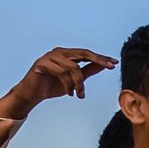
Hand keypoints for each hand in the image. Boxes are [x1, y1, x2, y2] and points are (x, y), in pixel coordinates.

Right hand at [0, 46, 114, 113]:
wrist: (33, 95)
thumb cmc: (53, 86)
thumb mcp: (75, 80)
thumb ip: (87, 71)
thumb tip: (104, 65)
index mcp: (66, 54)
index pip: (87, 53)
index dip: (101, 58)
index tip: (115, 63)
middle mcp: (58, 52)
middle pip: (83, 53)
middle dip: (98, 61)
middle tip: (110, 67)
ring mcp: (49, 56)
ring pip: (73, 67)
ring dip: (79, 83)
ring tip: (80, 95)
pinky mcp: (41, 63)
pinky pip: (62, 72)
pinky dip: (68, 84)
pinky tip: (69, 93)